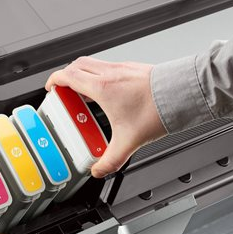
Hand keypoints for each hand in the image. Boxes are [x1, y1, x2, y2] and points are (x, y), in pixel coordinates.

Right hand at [45, 57, 166, 177]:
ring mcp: (121, 67)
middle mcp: (109, 73)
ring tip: (84, 92)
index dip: (54, 80)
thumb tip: (99, 170)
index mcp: (102, 88)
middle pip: (77, 65)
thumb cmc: (158, 110)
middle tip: (64, 90)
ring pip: (92, 63)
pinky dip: (99, 75)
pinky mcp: (132, 67)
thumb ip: (111, 159)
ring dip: (82, 73)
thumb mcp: (130, 141)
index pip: (68, 75)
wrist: (181, 94)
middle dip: (66, 75)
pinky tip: (108, 92)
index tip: (51, 87)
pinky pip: (108, 66)